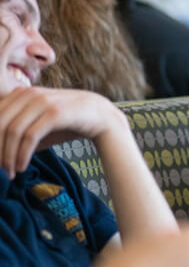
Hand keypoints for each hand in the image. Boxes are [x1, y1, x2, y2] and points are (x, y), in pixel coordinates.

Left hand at [0, 87, 126, 177]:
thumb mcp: (39, 124)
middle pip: (0, 123)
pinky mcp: (55, 113)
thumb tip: (0, 153)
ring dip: (8, 156)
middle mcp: (29, 94)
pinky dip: (22, 154)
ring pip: (12, 131)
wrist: (100, 116)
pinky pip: (30, 136)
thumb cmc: (67, 122)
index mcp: (21, 94)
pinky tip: (22, 167)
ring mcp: (42, 101)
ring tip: (10, 173)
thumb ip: (18, 132)